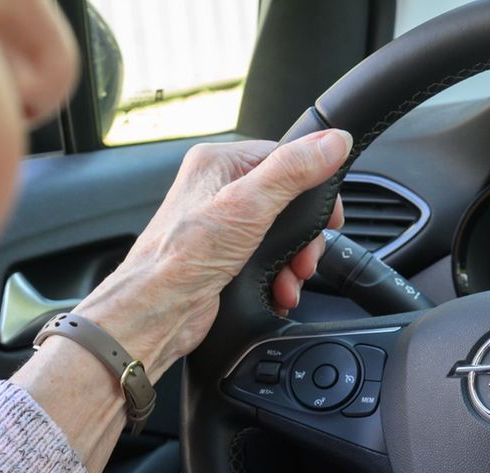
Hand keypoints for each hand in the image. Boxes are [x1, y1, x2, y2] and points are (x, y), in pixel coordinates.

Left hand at [73, 130, 352, 379]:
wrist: (156, 313)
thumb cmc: (182, 259)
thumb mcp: (248, 206)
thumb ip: (292, 171)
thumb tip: (333, 142)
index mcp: (218, 163)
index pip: (284, 158)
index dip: (313, 187)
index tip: (329, 214)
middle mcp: (218, 190)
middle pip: (287, 200)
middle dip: (304, 235)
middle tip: (307, 255)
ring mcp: (222, 226)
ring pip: (280, 234)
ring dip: (294, 261)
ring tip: (292, 279)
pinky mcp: (226, 257)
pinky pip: (268, 259)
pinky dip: (279, 277)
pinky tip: (278, 291)